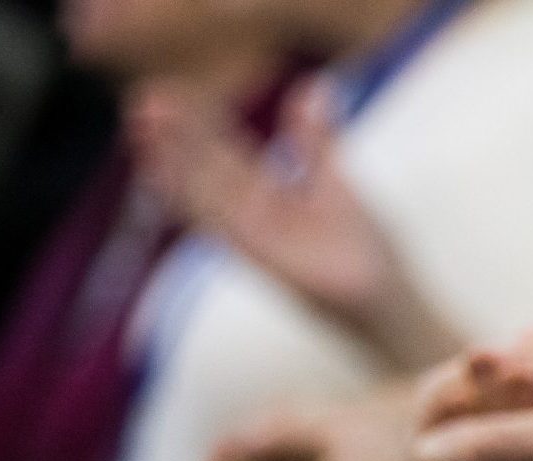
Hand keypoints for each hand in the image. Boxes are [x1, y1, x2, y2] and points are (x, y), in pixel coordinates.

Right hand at [129, 81, 458, 369]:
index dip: (196, 123)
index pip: (225, 150)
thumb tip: (315, 87)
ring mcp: (257, 239)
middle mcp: (255, 215)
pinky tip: (163, 183)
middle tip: (141, 102)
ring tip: (141, 133)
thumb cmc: (368, 250)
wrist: (391, 302)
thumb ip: (316, 140)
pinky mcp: (265, 262)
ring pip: (205, 195)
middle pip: (207, 169)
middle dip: (175, 138)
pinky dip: (192, 207)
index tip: (164, 92)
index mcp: (270, 193)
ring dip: (174, 167)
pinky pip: (221, 229)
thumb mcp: (335, 182)